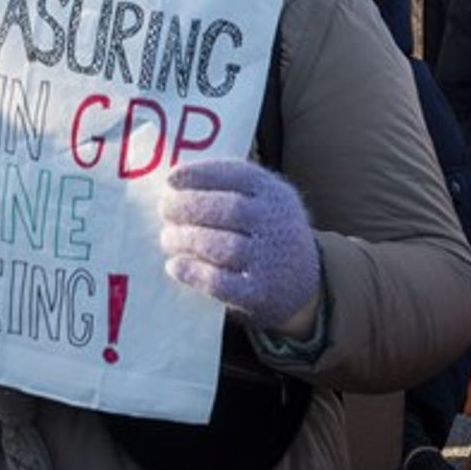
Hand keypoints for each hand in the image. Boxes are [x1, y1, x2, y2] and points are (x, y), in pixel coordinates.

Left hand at [160, 159, 322, 337]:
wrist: (306, 282)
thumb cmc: (269, 232)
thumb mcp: (266, 199)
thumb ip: (230, 185)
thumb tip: (175, 179)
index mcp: (274, 194)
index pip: (238, 175)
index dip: (201, 175)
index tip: (171, 178)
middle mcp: (276, 224)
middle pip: (228, 210)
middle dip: (188, 207)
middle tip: (164, 209)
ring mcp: (269, 261)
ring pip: (222, 246)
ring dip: (186, 239)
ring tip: (167, 238)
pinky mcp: (258, 294)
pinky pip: (221, 283)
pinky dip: (194, 273)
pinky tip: (175, 266)